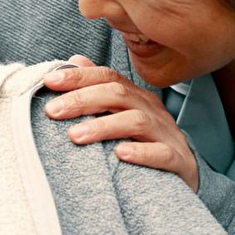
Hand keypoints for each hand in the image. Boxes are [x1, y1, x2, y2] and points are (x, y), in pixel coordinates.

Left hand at [43, 57, 198, 190]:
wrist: (186, 174)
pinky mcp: (179, 161)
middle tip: (52, 111)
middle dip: (82, 100)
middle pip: (117, 94)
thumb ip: (97, 88)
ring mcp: (166, 134)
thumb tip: (74, 59)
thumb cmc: (144, 141)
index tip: (49, 81)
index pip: (106, 77)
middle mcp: (151, 109)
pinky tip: (120, 154)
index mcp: (135, 96)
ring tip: (75, 136)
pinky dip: (142, 152)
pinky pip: (163, 154)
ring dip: (103, 126)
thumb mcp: (120, 113)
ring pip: (136, 121)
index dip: (78, 77)